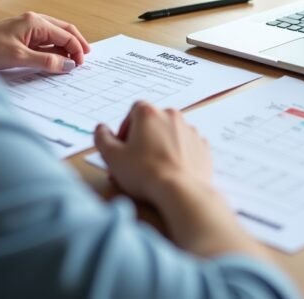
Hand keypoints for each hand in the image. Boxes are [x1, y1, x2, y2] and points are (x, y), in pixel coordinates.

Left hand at [0, 12, 89, 72]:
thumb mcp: (18, 57)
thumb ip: (45, 62)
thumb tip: (67, 65)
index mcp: (35, 22)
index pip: (65, 35)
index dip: (76, 49)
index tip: (81, 64)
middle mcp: (33, 21)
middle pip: (63, 30)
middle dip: (76, 44)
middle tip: (85, 59)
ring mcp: (26, 29)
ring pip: (54, 36)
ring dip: (64, 48)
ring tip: (72, 61)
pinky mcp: (20, 37)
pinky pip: (43, 42)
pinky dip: (52, 51)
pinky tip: (55, 60)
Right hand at [94, 101, 211, 203]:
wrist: (181, 191)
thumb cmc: (144, 172)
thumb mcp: (112, 157)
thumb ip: (102, 138)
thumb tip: (101, 129)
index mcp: (149, 113)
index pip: (134, 111)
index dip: (125, 128)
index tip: (122, 147)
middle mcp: (171, 115)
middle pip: (153, 122)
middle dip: (143, 138)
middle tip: (135, 161)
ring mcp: (190, 130)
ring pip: (170, 133)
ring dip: (161, 145)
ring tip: (153, 169)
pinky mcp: (203, 146)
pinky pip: (187, 146)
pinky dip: (179, 155)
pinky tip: (172, 172)